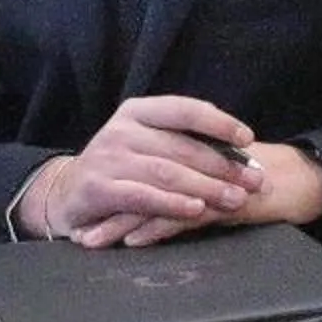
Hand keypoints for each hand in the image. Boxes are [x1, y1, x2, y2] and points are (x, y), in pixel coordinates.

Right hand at [25, 95, 266, 247]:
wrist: (65, 194)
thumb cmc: (121, 169)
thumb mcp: (146, 145)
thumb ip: (183, 145)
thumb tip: (242, 155)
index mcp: (138, 111)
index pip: (184, 109)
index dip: (218, 122)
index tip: (248, 138)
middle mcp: (121, 129)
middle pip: (182, 146)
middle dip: (223, 165)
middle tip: (255, 181)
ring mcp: (108, 158)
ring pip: (167, 172)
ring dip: (206, 187)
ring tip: (236, 199)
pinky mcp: (99, 189)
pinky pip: (143, 197)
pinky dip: (173, 204)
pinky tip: (197, 211)